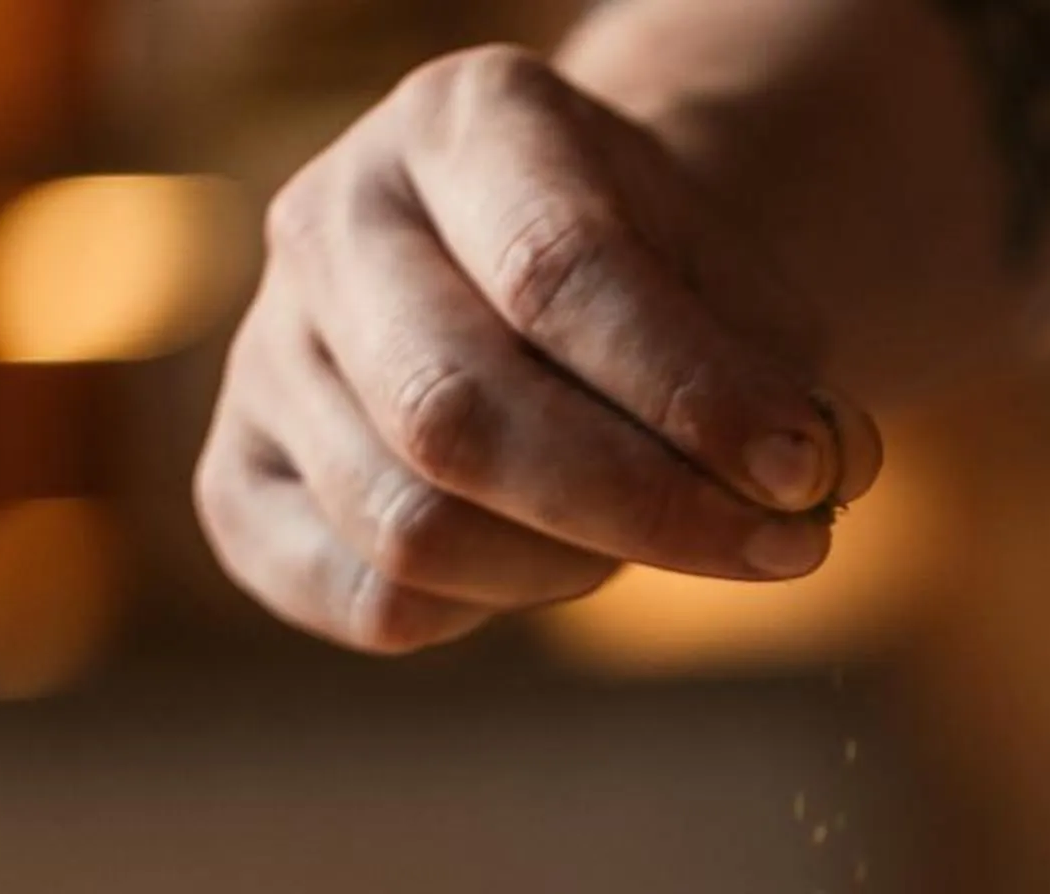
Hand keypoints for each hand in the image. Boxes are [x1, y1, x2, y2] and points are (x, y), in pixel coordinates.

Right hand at [195, 44, 882, 652]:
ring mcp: (266, 347)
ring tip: (652, 533)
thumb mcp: (747, 295)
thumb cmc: (669, 290)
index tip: (805, 472)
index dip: (688, 395)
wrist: (565, 286)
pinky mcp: (241, 476)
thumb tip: (808, 490)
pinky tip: (552, 564)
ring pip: (410, 524)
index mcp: (465, 123)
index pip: (553, 271)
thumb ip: (782, 388)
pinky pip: (362, 596)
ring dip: (572, 565)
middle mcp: (334, 215)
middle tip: (778, 549)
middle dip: (642, 509)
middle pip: (454, 414)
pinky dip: (485, 613)